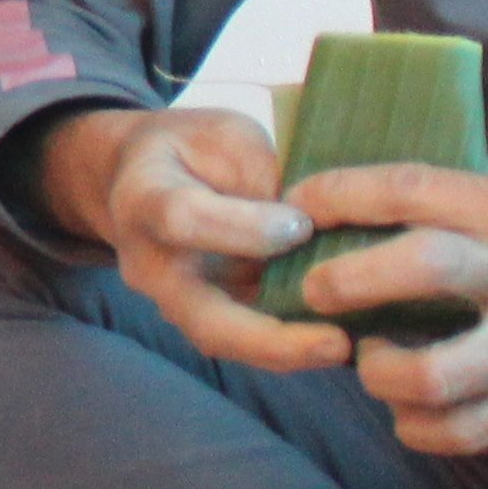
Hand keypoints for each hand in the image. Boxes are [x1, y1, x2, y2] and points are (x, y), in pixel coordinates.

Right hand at [32, 105, 356, 375]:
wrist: (143, 176)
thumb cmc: (194, 147)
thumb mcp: (226, 136)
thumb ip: (260, 176)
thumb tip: (308, 227)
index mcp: (144, 199)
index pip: (184, 221)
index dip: (245, 228)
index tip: (303, 224)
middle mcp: (150, 265)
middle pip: (202, 318)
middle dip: (270, 339)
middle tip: (335, 344)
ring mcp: (172, 300)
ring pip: (223, 341)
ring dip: (285, 353)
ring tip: (344, 349)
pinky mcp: (200, 317)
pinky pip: (242, 342)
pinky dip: (288, 347)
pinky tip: (337, 343)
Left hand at [288, 143, 487, 454]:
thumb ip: (482, 174)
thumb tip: (393, 187)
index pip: (412, 189)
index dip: (341, 194)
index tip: (302, 203)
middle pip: (418, 271)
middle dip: (344, 281)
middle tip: (315, 290)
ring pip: (439, 376)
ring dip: (379, 374)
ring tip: (365, 360)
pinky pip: (474, 432)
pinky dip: (422, 431)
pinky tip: (402, 412)